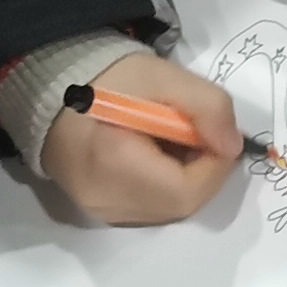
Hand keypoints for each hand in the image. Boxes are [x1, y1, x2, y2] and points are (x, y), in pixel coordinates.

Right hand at [39, 48, 243, 224]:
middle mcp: (104, 199)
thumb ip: (207, 107)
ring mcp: (98, 209)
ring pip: (166, 210)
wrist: (53, 88)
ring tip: (172, 141)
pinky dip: (163, 186)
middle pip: (179, 205)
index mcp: (115, 165)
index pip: (186, 190)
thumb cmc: (109, 78)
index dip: (214, 166)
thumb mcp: (164, 77)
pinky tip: (154, 155)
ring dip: (184, 179)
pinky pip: (147, 208)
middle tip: (196, 134)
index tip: (215, 134)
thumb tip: (233, 146)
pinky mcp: (97, 210)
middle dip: (202, 172)